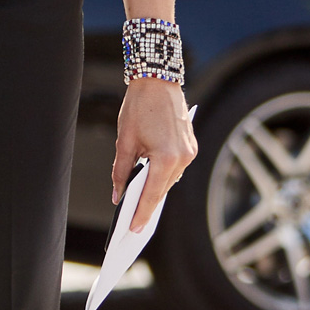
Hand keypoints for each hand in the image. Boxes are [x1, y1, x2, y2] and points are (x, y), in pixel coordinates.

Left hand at [113, 77, 197, 230]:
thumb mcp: (124, 141)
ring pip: (170, 179)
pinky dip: (163, 175)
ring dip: (155, 189)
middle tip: (133, 224)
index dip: (141, 214)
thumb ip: (120, 172)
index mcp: (166, 158)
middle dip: (147, 205)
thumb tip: (118, 195)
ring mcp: (190, 152)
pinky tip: (150, 181)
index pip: (151, 195)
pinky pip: (176, 168)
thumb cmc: (138, 107)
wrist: (158, 79)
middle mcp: (183, 158)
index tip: (133, 230)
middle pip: (162, 189)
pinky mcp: (191, 145)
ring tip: (139, 205)